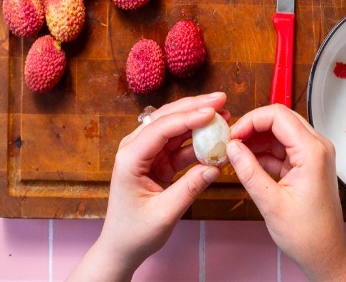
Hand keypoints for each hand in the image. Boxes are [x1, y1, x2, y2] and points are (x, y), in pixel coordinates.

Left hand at [67, 92, 227, 281]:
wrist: (121, 246)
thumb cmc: (135, 232)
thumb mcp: (164, 213)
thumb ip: (190, 188)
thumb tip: (216, 167)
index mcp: (130, 158)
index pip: (162, 128)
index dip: (188, 117)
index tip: (213, 111)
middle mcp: (135, 149)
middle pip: (167, 118)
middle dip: (195, 107)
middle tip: (222, 99)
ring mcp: (146, 153)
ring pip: (174, 127)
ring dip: (198, 121)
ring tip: (225, 116)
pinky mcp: (156, 160)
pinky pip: (179, 144)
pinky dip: (197, 141)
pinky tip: (215, 139)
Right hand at [227, 105, 345, 280]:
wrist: (326, 255)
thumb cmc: (308, 235)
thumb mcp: (271, 203)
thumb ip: (249, 171)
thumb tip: (231, 147)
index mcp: (313, 152)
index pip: (278, 116)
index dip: (251, 120)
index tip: (232, 134)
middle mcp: (317, 147)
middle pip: (280, 119)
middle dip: (252, 127)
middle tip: (230, 141)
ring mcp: (313, 155)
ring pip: (280, 133)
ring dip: (256, 140)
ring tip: (234, 153)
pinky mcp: (307, 165)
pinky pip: (282, 149)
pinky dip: (263, 153)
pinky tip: (246, 162)